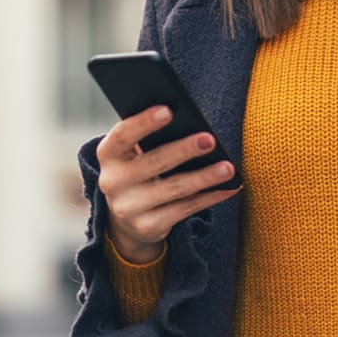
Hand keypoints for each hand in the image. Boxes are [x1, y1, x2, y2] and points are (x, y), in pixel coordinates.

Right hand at [96, 105, 239, 263]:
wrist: (127, 216)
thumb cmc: (140, 167)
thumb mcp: (135, 152)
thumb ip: (152, 137)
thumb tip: (192, 123)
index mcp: (108, 154)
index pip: (123, 135)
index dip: (144, 122)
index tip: (169, 110)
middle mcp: (113, 182)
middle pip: (153, 162)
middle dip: (183, 150)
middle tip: (210, 140)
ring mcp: (129, 208)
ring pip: (174, 189)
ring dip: (204, 177)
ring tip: (228, 168)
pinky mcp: (148, 226)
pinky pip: (185, 209)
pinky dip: (210, 197)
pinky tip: (229, 187)